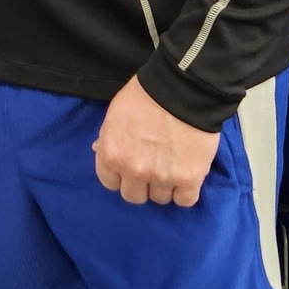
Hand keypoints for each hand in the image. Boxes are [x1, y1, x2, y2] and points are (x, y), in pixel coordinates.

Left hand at [93, 76, 218, 206]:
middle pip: (134, 196)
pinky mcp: (188, 179)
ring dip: (165, 186)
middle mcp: (133, 171)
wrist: (182, 88)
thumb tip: (100, 150)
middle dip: (141, 184)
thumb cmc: (145, 95)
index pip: (110, 183)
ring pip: (160, 198)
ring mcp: (161, 177)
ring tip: (173, 167)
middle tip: (152, 168)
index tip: (130, 167)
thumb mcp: (115, 113)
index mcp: (111, 155)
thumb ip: (107, 137)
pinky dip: (186, 191)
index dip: (121, 175)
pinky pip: (185, 200)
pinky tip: (187, 177)